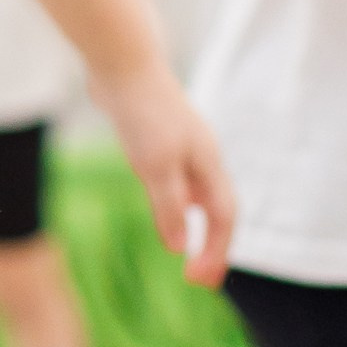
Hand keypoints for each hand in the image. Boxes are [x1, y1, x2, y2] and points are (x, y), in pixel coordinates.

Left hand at [91, 56, 237, 286]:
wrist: (123, 64)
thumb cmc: (142, 114)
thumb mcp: (155, 167)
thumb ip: (168, 207)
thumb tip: (177, 247)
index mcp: (209, 164)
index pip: (223, 218)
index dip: (216, 252)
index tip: (201, 282)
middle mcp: (203, 156)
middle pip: (218, 209)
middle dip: (212, 246)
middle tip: (200, 280)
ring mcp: (184, 145)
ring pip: (200, 193)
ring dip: (198, 225)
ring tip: (188, 253)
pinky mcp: (162, 137)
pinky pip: (179, 178)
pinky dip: (180, 201)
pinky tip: (166, 204)